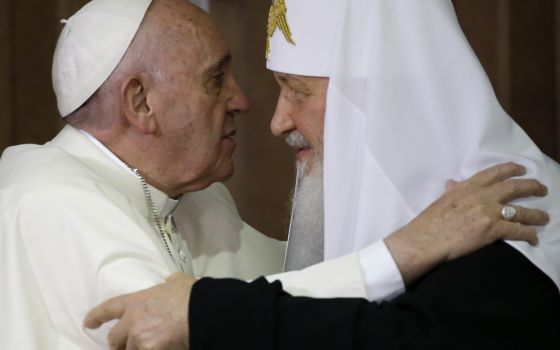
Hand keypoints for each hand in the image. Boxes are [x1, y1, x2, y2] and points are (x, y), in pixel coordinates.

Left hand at [83, 272, 195, 349]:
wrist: (201, 311)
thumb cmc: (191, 294)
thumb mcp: (177, 281)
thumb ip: (168, 283)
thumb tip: (171, 282)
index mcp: (136, 301)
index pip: (109, 308)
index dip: (96, 316)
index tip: (88, 323)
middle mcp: (133, 321)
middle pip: (114, 339)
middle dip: (118, 344)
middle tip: (124, 346)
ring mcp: (140, 338)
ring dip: (138, 349)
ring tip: (150, 345)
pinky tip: (163, 348)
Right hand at [385, 162, 548, 284]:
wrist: (425, 239)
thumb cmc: (429, 222)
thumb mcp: (441, 200)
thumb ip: (451, 191)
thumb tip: (451, 183)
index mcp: (467, 187)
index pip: (494, 173)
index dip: (511, 169)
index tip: (521, 169)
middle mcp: (481, 196)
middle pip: (514, 187)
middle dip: (532, 187)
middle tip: (542, 189)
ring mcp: (488, 212)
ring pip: (521, 210)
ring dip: (536, 214)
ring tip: (544, 217)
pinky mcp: (491, 230)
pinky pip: (517, 230)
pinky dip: (529, 233)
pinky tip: (533, 237)